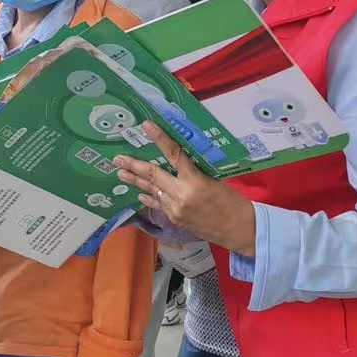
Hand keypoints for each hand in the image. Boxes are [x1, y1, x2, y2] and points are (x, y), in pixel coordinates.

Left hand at [113, 122, 256, 256]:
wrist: (239, 229)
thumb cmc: (233, 202)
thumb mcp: (215, 180)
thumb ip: (194, 173)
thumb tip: (177, 163)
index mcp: (195, 181)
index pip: (174, 154)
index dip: (159, 139)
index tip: (147, 126)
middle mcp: (181, 195)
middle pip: (153, 176)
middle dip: (133, 166)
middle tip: (117, 159)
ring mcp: (175, 209)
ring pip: (152, 191)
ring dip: (135, 182)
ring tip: (121, 174)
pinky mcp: (175, 220)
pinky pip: (158, 204)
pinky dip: (149, 197)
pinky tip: (139, 193)